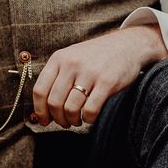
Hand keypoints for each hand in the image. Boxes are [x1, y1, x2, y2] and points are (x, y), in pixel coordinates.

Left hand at [32, 25, 167, 128]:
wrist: (127, 45)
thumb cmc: (96, 57)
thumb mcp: (72, 58)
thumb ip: (57, 77)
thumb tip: (44, 109)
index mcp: (59, 59)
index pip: (40, 91)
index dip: (40, 111)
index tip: (45, 121)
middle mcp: (71, 64)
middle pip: (54, 103)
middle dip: (58, 119)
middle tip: (65, 123)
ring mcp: (89, 73)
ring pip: (70, 109)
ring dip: (72, 121)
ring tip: (77, 120)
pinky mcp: (106, 82)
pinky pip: (90, 110)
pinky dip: (88, 119)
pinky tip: (90, 116)